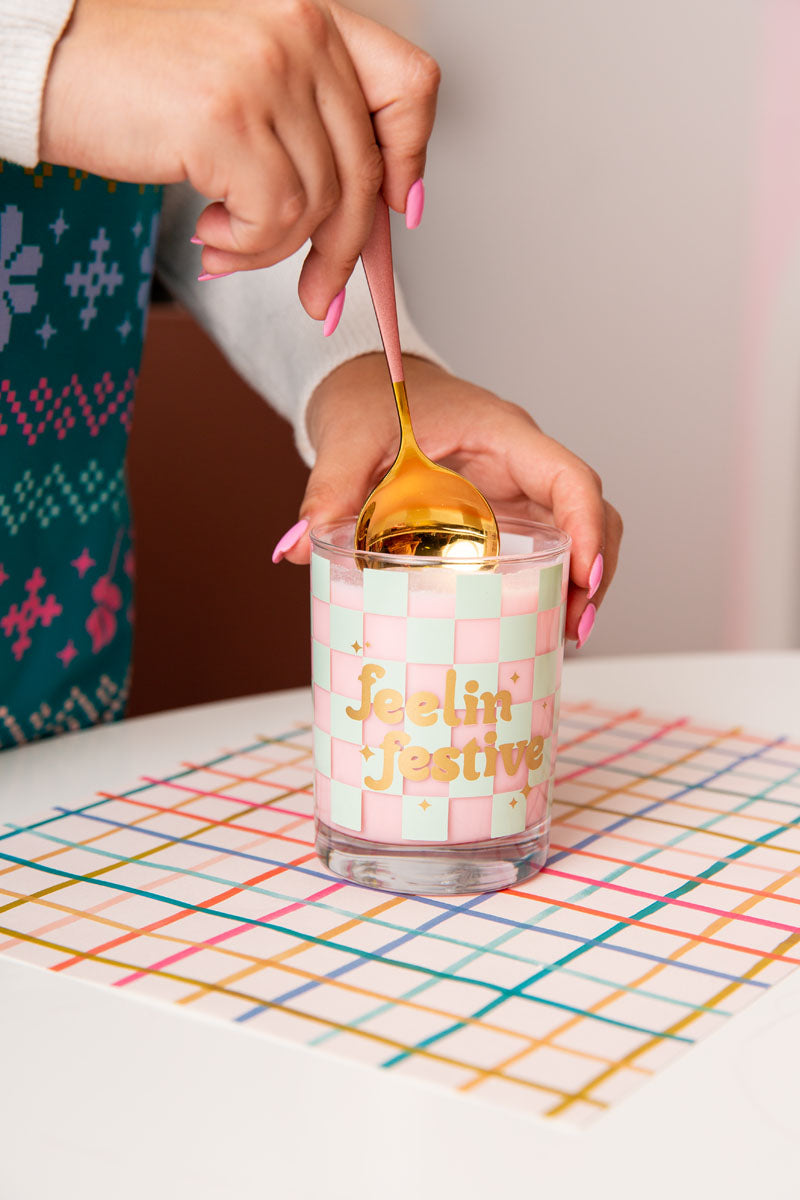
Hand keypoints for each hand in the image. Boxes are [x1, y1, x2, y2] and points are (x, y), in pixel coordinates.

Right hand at [40, 0, 438, 317]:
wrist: (51, 64)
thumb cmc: (141, 84)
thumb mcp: (249, 87)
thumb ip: (310, 127)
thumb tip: (374, 214)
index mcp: (312, 18)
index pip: (409, 87)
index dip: (409, 159)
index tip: (394, 210)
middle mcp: (300, 34)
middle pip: (362, 173)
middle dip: (342, 253)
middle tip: (318, 296)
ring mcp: (267, 75)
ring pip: (317, 207)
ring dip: (272, 249)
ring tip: (225, 240)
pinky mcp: (229, 122)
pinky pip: (275, 221)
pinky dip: (246, 247)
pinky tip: (209, 232)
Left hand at [283, 354, 621, 643]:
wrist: (365, 386)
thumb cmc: (367, 399)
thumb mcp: (347, 438)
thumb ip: (328, 487)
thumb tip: (299, 546)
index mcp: (501, 433)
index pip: (569, 476)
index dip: (587, 527)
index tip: (583, 579)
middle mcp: (521, 461)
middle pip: (590, 511)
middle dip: (594, 569)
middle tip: (576, 626)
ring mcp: (516, 488)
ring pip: (576, 532)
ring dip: (580, 582)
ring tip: (566, 636)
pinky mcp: (503, 512)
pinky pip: (545, 546)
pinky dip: (551, 583)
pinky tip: (538, 623)